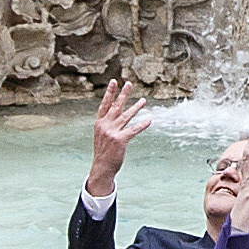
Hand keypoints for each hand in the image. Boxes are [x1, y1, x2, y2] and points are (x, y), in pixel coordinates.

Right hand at [84, 76, 148, 196]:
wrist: (101, 166)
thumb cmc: (103, 151)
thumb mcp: (101, 135)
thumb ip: (107, 123)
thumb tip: (114, 110)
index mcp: (99, 123)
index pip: (104, 104)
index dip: (109, 93)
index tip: (114, 81)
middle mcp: (105, 126)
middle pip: (116, 106)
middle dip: (123, 94)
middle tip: (129, 83)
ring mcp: (112, 132)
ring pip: (126, 116)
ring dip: (136, 107)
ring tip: (144, 100)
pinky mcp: (120, 140)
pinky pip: (133, 130)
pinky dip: (142, 124)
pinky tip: (149, 120)